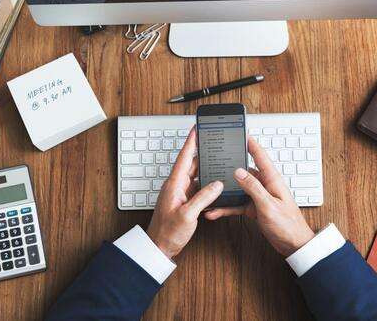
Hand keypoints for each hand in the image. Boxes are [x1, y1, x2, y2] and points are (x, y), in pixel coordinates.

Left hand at [147, 128, 222, 258]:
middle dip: (201, 152)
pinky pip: (197, 188)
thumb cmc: (167, 232)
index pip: (184, 157)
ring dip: (205, 169)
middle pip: (191, 164)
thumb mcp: (187, 214)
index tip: (196, 128)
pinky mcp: (184, 201)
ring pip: (195, 176)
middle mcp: (176, 186)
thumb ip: (203, 197)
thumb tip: (217, 184)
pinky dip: (205, 184)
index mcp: (174, 184)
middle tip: (212, 141)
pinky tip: (214, 184)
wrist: (158, 248)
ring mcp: (180, 194)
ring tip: (217, 160)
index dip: (191, 141)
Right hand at [204, 137, 313, 256]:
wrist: (293, 245)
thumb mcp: (268, 205)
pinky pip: (237, 203)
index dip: (250, 143)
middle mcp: (265, 185)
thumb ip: (253, 187)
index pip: (260, 156)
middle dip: (230, 166)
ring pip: (238, 188)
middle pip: (245, 171)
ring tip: (210, 190)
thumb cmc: (287, 225)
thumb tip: (239, 171)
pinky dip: (227, 207)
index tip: (240, 133)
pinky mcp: (254, 207)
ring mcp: (259, 196)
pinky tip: (215, 211)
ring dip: (225, 191)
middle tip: (216, 160)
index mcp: (272, 179)